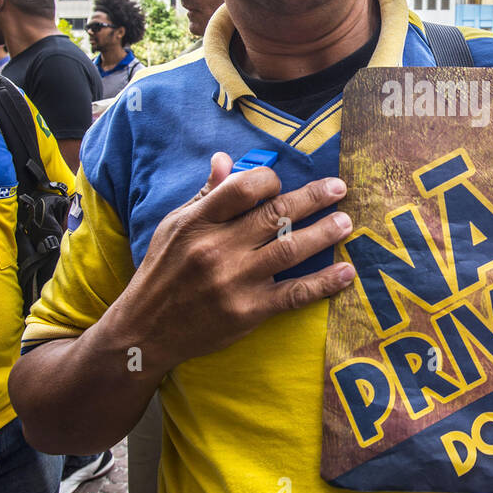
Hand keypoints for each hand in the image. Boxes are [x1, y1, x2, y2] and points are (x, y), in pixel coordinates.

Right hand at [110, 152, 356, 368]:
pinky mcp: (248, 311)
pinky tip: (346, 272)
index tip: (282, 183)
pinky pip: (294, 294)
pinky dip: (324, 283)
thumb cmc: (162, 272)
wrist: (145, 332)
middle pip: (275, 215)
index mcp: (198, 222)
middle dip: (313, 198)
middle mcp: (217, 249)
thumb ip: (205, 195)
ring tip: (346, 223)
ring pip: (290, 250)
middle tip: (339, 188)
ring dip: (324, 234)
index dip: (269, 180)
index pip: (243, 188)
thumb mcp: (174, 227)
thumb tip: (226, 160)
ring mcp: (235, 281)